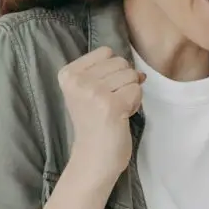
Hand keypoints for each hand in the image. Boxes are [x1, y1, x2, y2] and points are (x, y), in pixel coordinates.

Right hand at [58, 46, 145, 180]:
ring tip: (115, 110)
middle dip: (123, 82)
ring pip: (131, 75)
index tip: (102, 92)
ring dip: (130, 93)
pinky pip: (137, 90)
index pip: (106, 52)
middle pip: (120, 62)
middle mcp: (78, 81)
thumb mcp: (89, 92)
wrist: (94, 156)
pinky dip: (135, 103)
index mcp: (68, 74)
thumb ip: (108, 74)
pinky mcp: (112, 105)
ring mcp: (94, 92)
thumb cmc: (94, 124)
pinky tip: (121, 116)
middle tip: (110, 104)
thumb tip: (140, 72)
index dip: (112, 70)